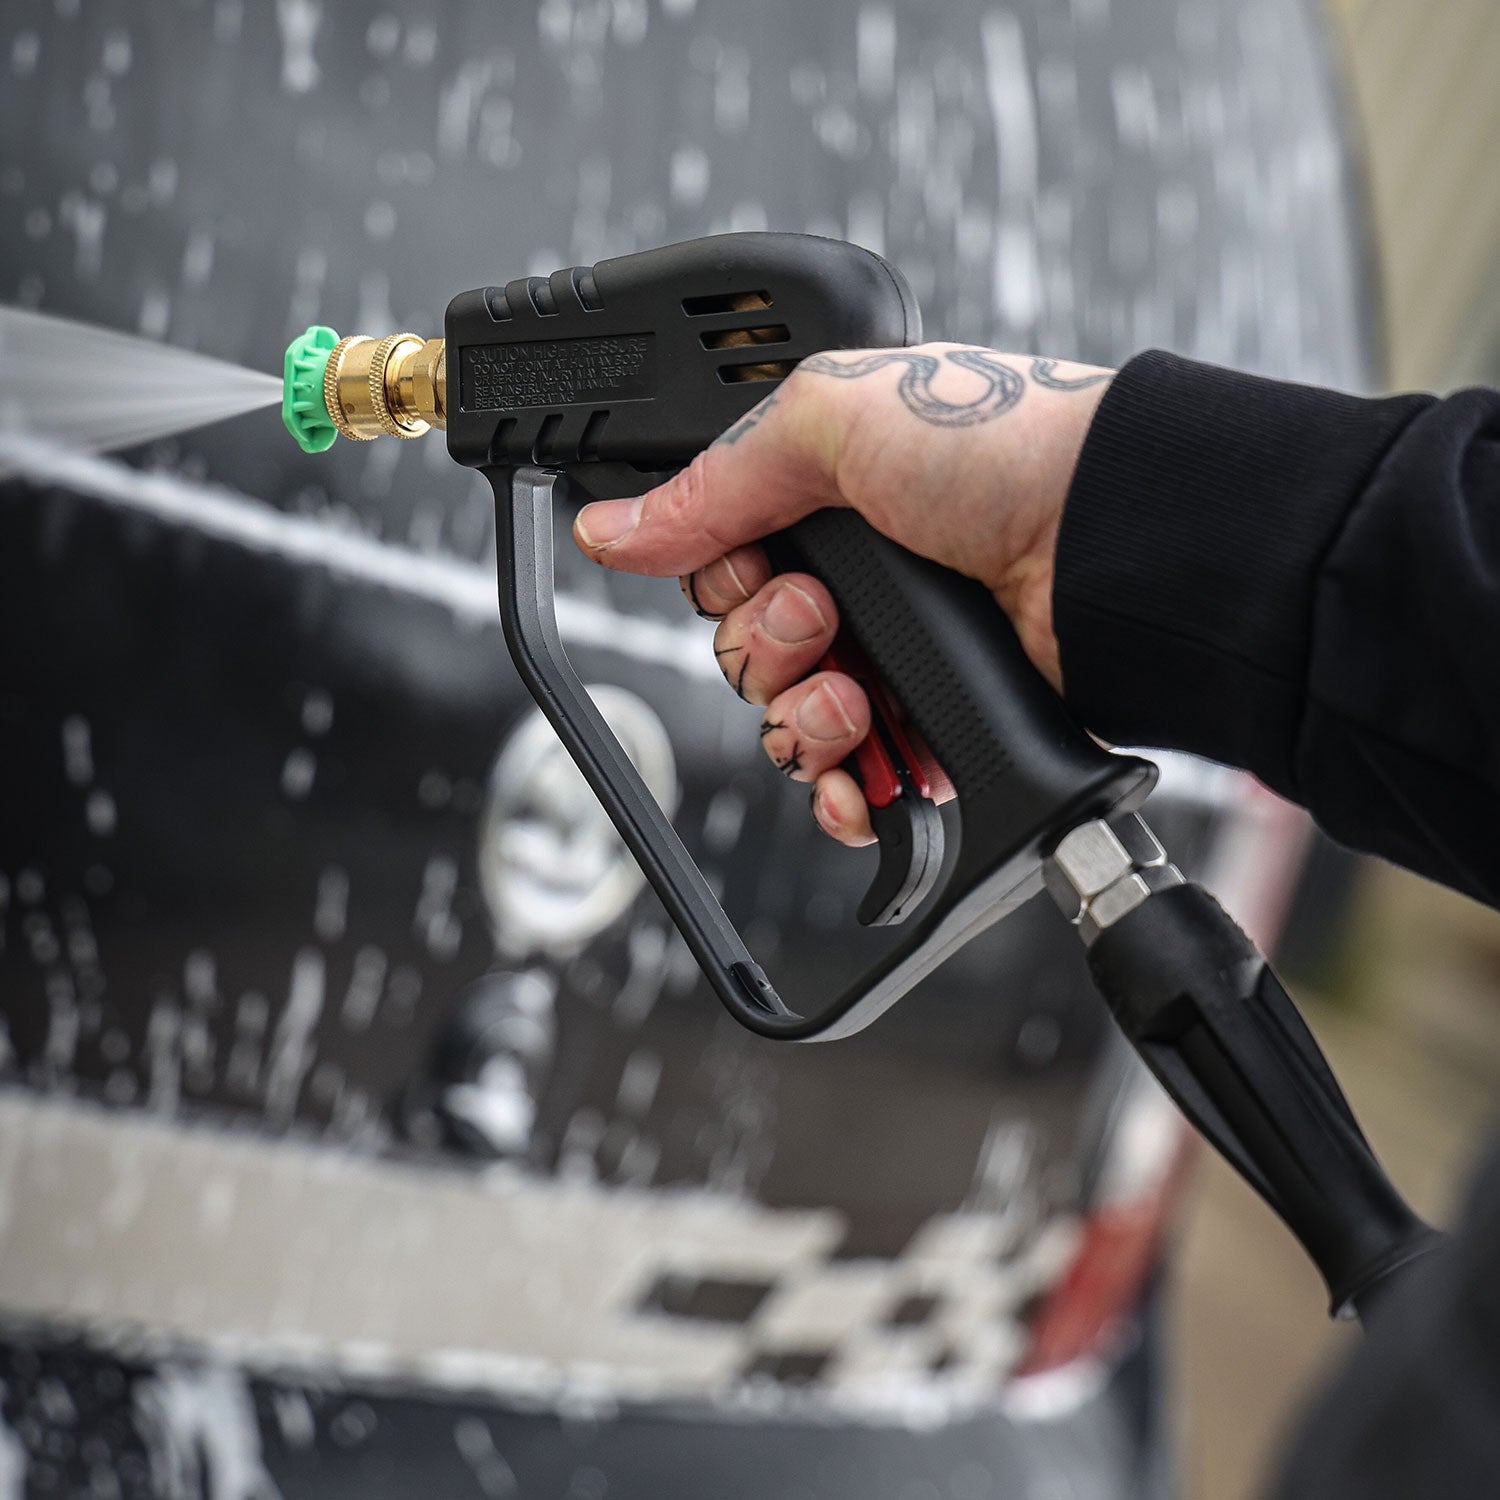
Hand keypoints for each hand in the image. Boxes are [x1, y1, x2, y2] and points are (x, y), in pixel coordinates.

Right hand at [572, 343, 1111, 844]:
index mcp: (828, 512)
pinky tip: (857, 766)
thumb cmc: (998, 450)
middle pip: (745, 657)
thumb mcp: (829, 421)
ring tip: (858, 690)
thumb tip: (610, 529)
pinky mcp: (934, 735)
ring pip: (786, 728)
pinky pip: (850, 789)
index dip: (723, 585)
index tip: (755, 566)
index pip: (723, 576)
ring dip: (802, 718)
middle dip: (768, 647)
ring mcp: (896, 666)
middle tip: (824, 615)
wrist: (1105, 538)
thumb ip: (711, 483)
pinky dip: (840, 792)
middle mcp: (859, 590)